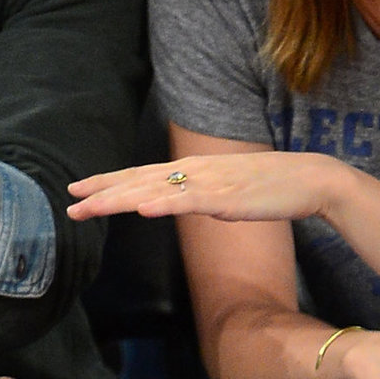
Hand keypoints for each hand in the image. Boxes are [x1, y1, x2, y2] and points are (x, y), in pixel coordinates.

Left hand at [67, 152, 344, 222]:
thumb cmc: (269, 186)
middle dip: (102, 191)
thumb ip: (197, 194)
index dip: (108, 181)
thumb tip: (174, 202)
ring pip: (154, 190)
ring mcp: (208, 182)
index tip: (78, 189)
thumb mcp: (223, 190)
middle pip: (138, 180)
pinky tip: (142, 209)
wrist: (310, 179)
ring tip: (89, 207)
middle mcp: (194, 170)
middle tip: (69, 200)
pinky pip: (189, 201)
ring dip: (119, 198)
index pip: (140, 174)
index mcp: (192, 169)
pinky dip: (163, 203)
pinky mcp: (226, 197)